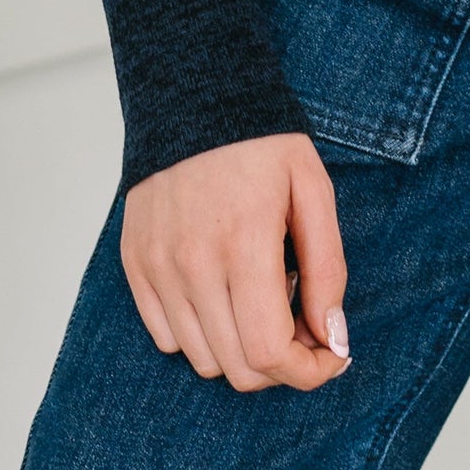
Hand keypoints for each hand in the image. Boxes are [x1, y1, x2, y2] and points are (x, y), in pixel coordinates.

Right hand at [121, 130, 350, 391]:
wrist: (192, 96)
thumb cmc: (261, 143)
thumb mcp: (313, 191)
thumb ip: (328, 269)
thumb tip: (333, 340)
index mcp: (244, 243)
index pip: (270, 352)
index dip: (308, 372)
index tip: (330, 357)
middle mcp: (193, 264)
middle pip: (238, 368)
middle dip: (282, 364)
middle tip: (302, 326)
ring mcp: (158, 267)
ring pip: (202, 360)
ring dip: (241, 348)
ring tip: (260, 297)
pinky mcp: (136, 265)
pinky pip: (167, 338)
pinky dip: (201, 332)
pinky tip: (223, 290)